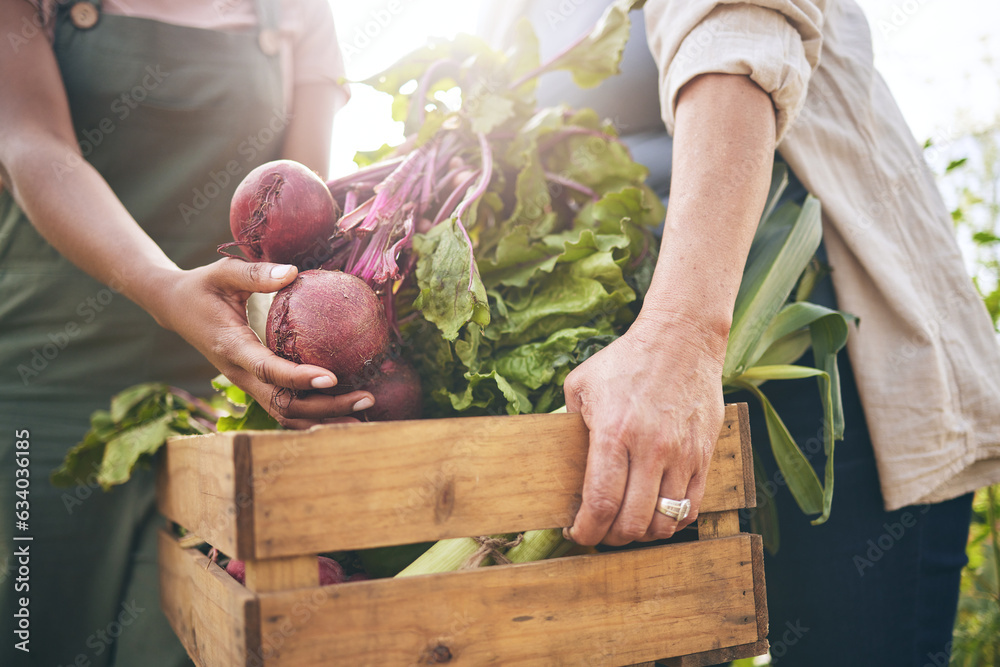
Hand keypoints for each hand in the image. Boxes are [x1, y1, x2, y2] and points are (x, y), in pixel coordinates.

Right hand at [151, 258, 374, 428]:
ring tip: (364, 412)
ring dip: (324, 417)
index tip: (332, 377)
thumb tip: (292, 272)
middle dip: (326, 407)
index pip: (268, 370)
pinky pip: (285, 406)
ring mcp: (247, 383)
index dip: (299, 378)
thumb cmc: (201, 287)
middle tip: (367, 398)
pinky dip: (314, 413)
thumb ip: (255, 274)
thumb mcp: (222, 273)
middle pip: (284, 405)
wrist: (174, 307)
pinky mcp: (256, 383)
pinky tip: (344, 409)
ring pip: (286, 414)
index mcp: (231, 348)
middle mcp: (240, 374)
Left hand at [562, 316, 725, 545]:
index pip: (601, 503)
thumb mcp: (580, 384)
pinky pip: (691, 508)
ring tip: (626, 524)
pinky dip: (670, 522)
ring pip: (664, 523)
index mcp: (614, 432)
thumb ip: (567, 424)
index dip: (585, 531)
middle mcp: (651, 449)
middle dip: (609, 538)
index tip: (575, 533)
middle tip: (598, 531)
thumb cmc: (626, 360)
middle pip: (632, 523)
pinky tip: (654, 513)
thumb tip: (556, 461)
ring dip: (641, 534)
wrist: (682, 338)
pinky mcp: (705, 456)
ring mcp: (682, 455)